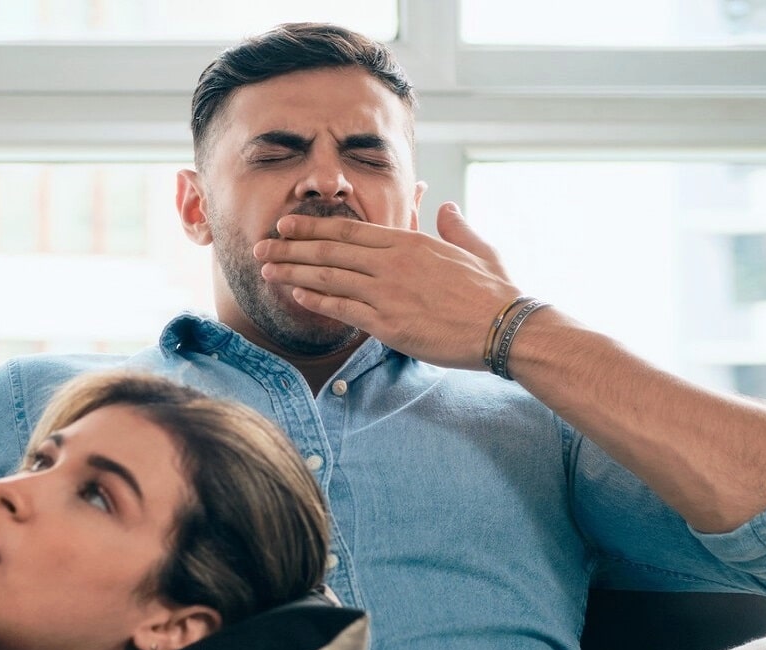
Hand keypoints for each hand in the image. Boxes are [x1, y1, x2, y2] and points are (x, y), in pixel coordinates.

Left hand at [254, 202, 518, 368]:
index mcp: (410, 243)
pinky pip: (343, 310)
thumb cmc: (494, 292)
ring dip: (293, 272)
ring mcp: (388, 293)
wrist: (505, 326)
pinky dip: (316, 301)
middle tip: (260, 246)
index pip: (350, 231)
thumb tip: (446, 208)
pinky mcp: (388, 324)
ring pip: (329, 278)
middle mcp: (393, 263)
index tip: (287, 225)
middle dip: (290, 248)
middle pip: (330, 251)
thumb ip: (455, 227)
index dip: (313, 227)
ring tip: (266, 270)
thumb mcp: (477, 249)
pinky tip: (295, 295)